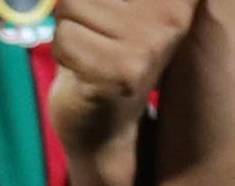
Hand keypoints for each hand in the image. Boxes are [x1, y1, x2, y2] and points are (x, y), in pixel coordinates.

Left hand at [48, 0, 197, 164]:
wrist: (103, 125)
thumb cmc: (105, 49)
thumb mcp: (116, 5)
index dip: (90, 1)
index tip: (108, 18)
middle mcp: (171, 14)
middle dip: (76, 4)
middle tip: (96, 32)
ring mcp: (150, 44)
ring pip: (70, 4)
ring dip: (68, 28)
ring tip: (91, 49)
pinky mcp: (121, 73)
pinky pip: (64, 38)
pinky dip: (63, 54)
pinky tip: (85, 71)